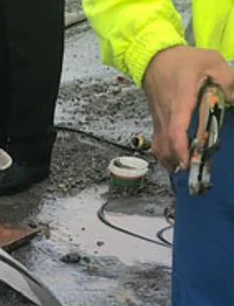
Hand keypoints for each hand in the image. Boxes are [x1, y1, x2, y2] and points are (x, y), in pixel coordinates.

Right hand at [142, 46, 233, 170]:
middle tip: (195, 171)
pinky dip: (165, 155)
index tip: (189, 161)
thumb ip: (228, 80)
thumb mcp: (212, 63)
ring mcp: (158, 120)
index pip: (175, 128)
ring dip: (170, 161)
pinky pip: (157, 143)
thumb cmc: (183, 61)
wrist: (154, 58)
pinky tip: (176, 161)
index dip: (181, 147)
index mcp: (180, 100)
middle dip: (178, 161)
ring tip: (186, 169)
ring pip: (159, 147)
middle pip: (165, 144)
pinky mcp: (156, 122)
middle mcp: (166, 114)